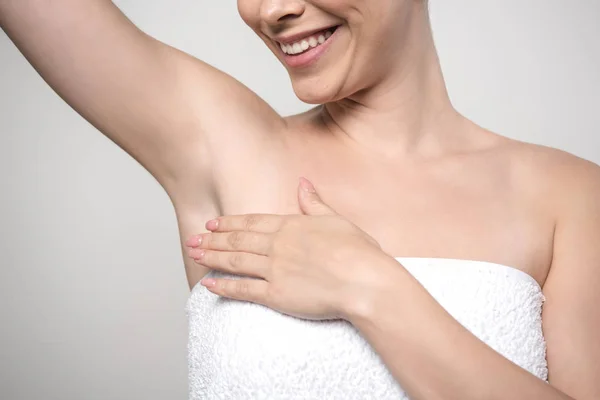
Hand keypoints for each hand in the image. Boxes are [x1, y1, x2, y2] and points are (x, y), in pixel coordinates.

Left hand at [184, 177, 394, 320]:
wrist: (365, 280)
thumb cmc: (358, 252)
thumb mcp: (336, 219)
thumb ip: (314, 203)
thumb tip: (302, 182)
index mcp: (291, 226)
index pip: (252, 222)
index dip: (229, 223)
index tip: (212, 224)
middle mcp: (278, 245)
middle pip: (238, 240)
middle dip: (212, 240)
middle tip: (192, 239)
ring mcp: (275, 269)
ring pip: (235, 261)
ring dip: (212, 257)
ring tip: (194, 254)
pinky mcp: (276, 294)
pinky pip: (244, 289)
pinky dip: (224, 286)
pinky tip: (208, 283)